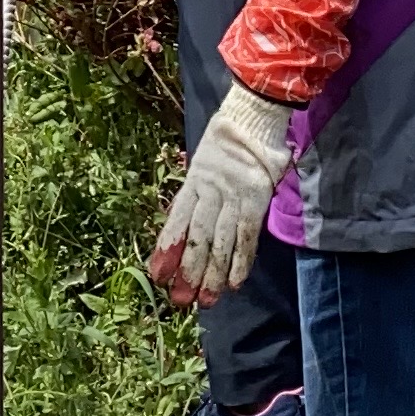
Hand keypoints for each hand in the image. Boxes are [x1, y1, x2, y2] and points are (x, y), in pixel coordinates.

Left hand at [151, 89, 299, 304]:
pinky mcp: (257, 199)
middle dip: (188, 271)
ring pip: (220, 241)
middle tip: (180, 301)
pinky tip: (234, 282)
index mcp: (194, 182)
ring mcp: (235, 196)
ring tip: (206, 300)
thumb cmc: (229, 139)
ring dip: (213, 274)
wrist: (255, 114)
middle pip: (197, 238)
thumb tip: (184, 227)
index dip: (167, 250)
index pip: (176, 222)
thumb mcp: (203, 162)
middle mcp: (211, 192)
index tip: (157, 277)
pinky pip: (247, 235)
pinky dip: (241, 260)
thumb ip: (198, 192)